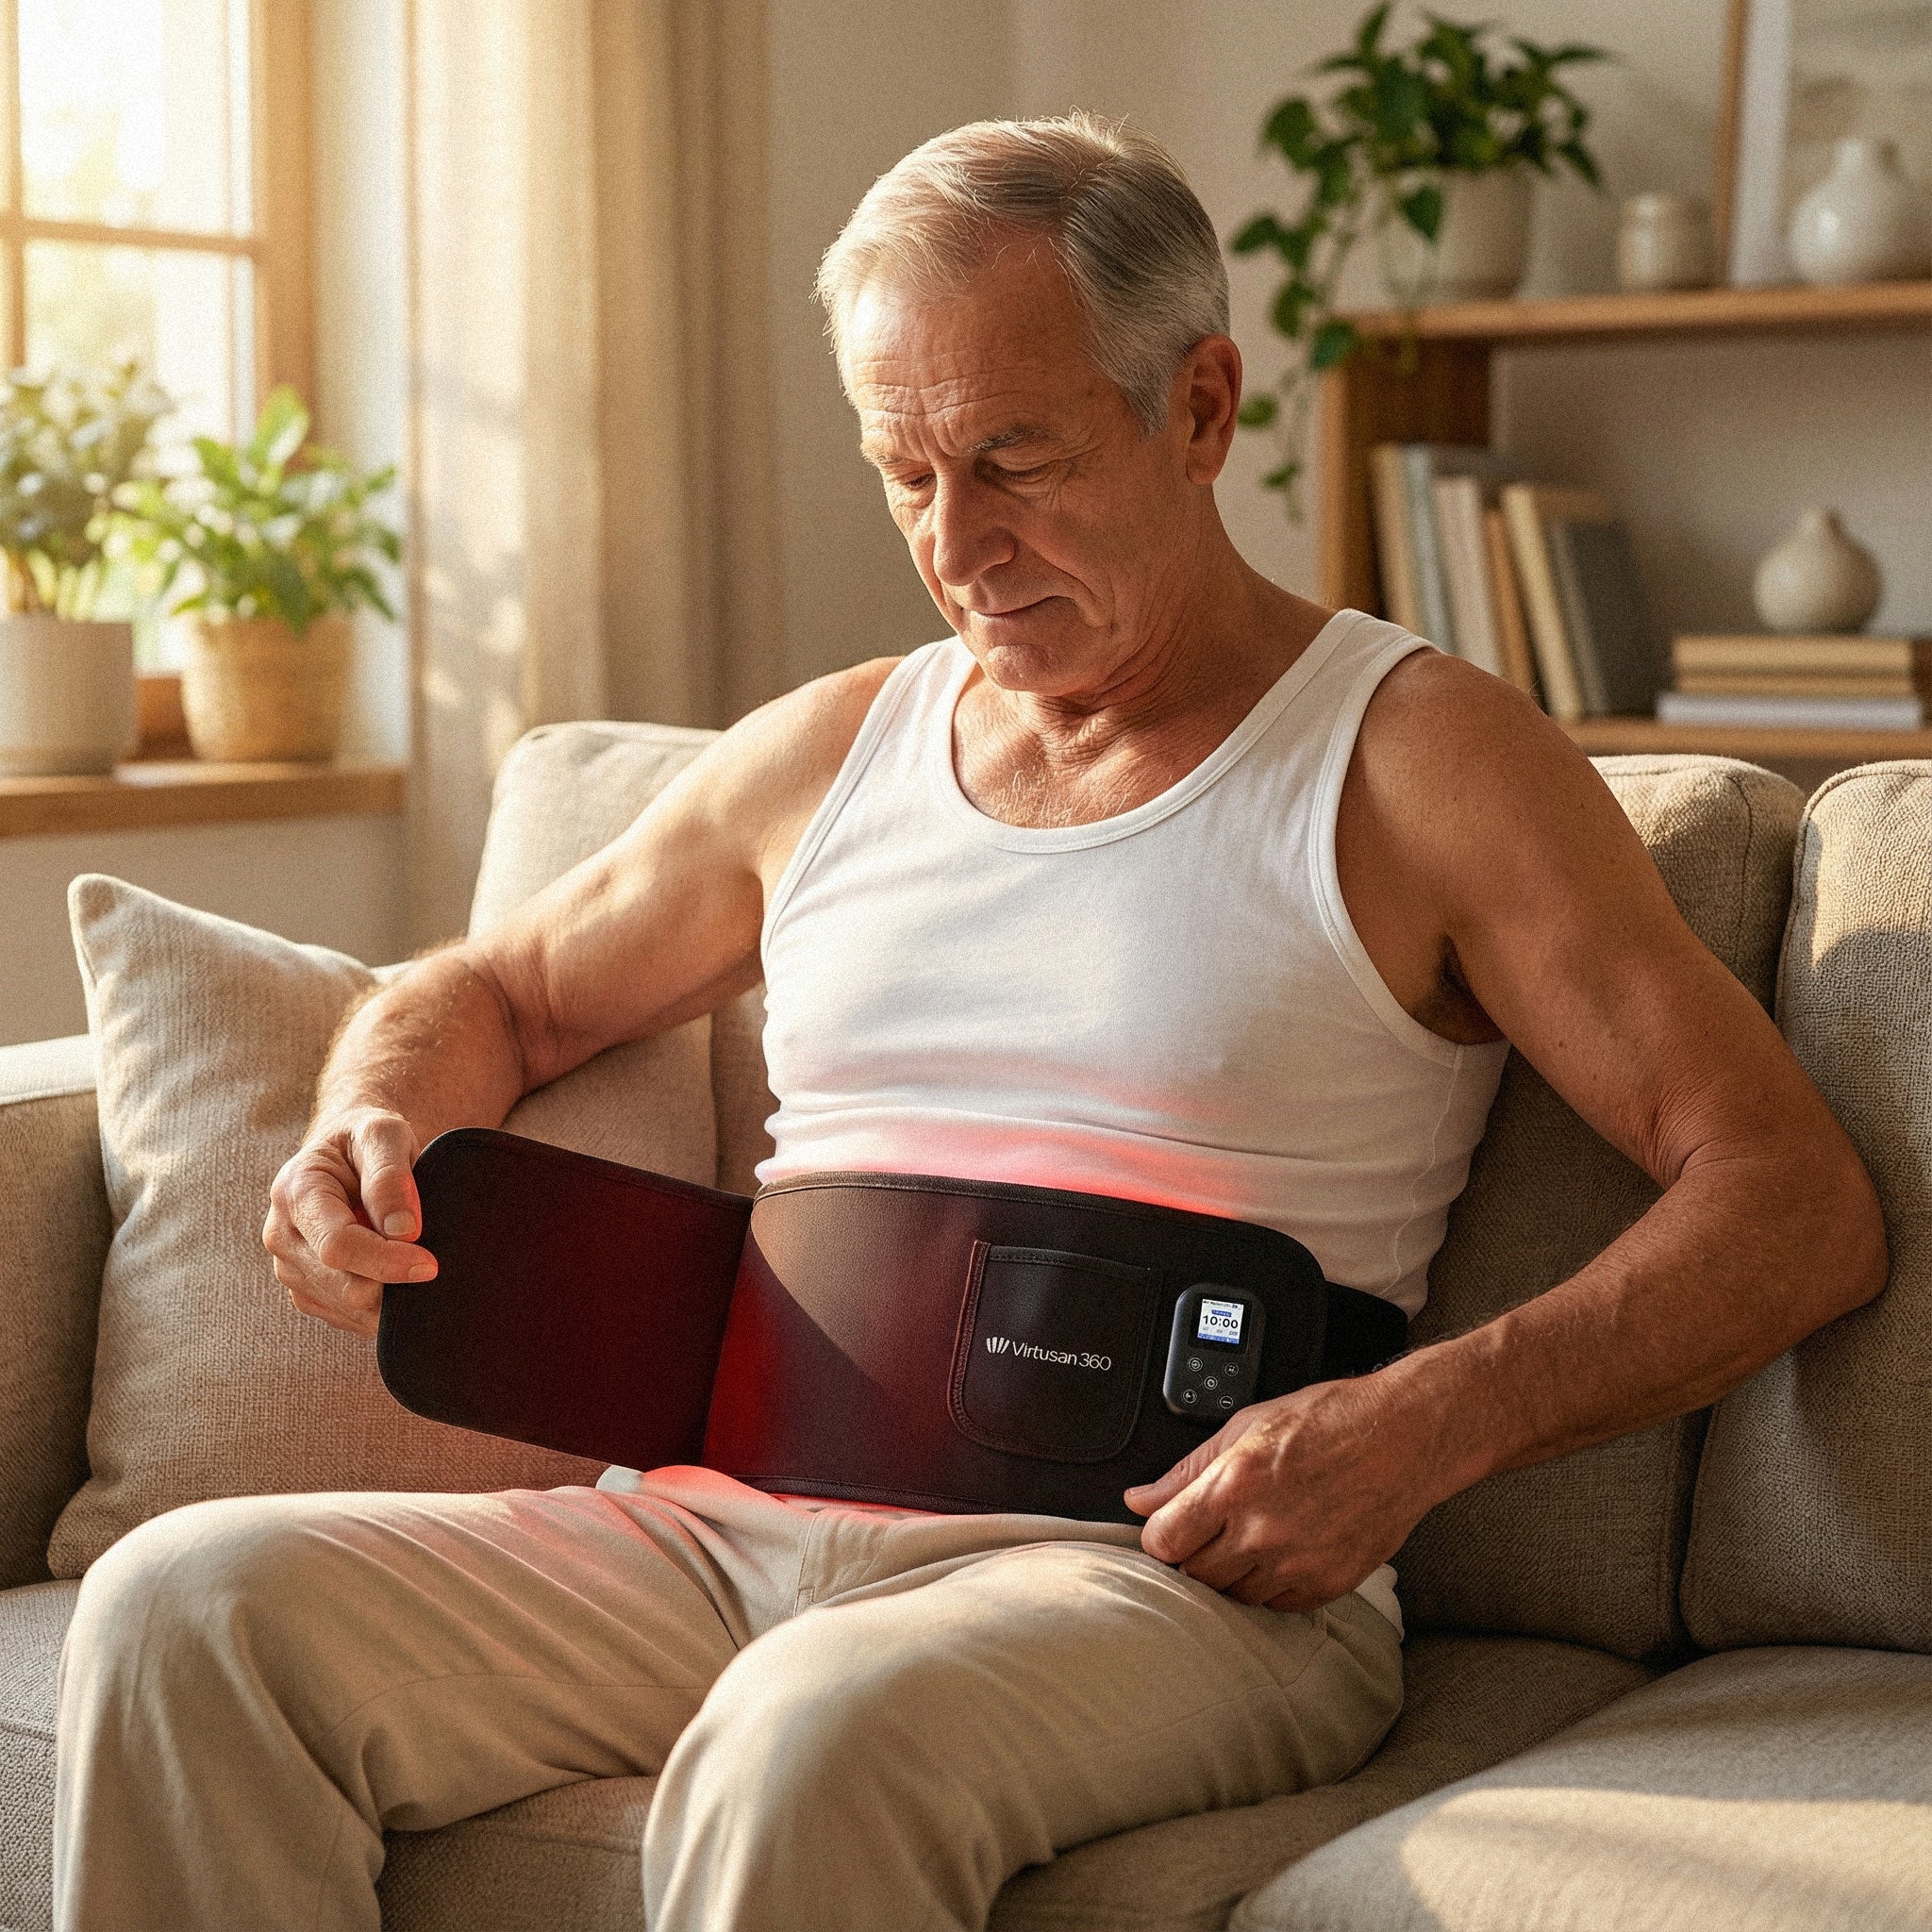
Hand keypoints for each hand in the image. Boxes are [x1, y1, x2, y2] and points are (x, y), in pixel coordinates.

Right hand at [262, 1108, 436, 1338]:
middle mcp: (282, 1234)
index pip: (338, 1246)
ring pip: (346, 1308)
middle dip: (394, 1284)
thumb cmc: (367, 1138)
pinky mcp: (307, 1290)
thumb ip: (390, 1176)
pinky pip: (346, 1318)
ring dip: (389, 1298)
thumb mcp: (384, 1133)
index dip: (386, 1262)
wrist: (348, 1152)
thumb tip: (403, 1230)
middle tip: (433, 1264)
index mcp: (296, 1191)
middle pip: (343, 1285)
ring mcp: (290, 1267)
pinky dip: (378, 1308)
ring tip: (414, 1262)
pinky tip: (398, 1279)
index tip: (429, 1265)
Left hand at [1124, 1373, 1435, 1611]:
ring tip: (1248, 1539)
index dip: (1159, 1536)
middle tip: (1209, 1532)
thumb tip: (1141, 1499)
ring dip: (1230, 1575)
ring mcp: (1297, 1563)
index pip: (1164, 1541)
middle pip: (1194, 1576)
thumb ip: (1188, 1469)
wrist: (1405, 1438)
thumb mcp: (1248, 1425)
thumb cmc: (1331, 1420)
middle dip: (1193, 1556)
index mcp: (1235, 1484)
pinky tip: (1280, 1555)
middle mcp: (1262, 1531)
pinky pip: (1276, 1606)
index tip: (1168, 1528)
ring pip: (1233, 1597)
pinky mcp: (1327, 1584)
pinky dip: (1269, 1588)